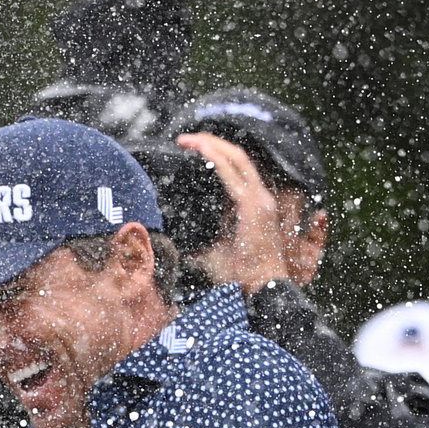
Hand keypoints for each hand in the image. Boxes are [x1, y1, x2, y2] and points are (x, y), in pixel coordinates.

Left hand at [175, 132, 290, 290]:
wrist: (258, 289)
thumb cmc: (237, 276)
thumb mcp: (210, 252)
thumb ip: (194, 244)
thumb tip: (170, 243)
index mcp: (249, 205)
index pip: (234, 169)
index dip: (215, 154)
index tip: (190, 148)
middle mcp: (258, 197)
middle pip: (236, 158)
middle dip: (210, 143)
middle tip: (184, 139)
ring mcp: (258, 199)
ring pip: (236, 159)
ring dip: (211, 144)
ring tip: (187, 140)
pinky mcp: (253, 205)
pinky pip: (232, 172)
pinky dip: (216, 157)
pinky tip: (200, 148)